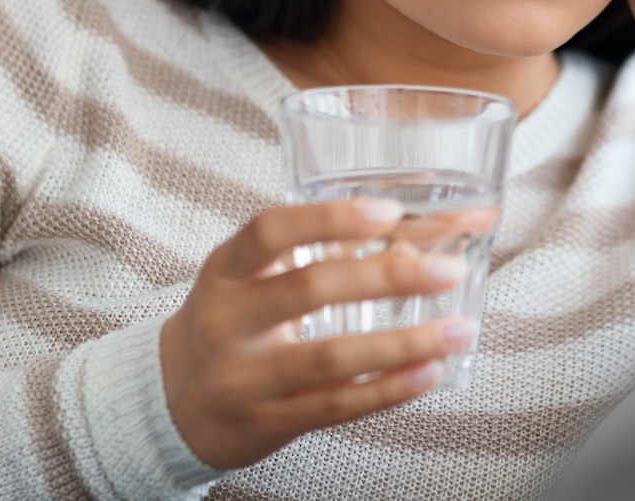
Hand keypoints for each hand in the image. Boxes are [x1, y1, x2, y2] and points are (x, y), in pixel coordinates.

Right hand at [159, 199, 486, 469]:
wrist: (175, 401)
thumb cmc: (237, 319)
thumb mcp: (262, 275)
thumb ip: (343, 245)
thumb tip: (460, 219)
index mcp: (228, 267)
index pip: (270, 231)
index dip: (330, 218)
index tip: (388, 212)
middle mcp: (228, 319)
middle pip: (308, 289)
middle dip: (386, 277)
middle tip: (447, 272)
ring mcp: (244, 376)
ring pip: (330, 358)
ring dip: (403, 344)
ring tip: (460, 330)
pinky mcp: (266, 422)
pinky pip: (334, 407)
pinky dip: (387, 390)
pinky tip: (429, 373)